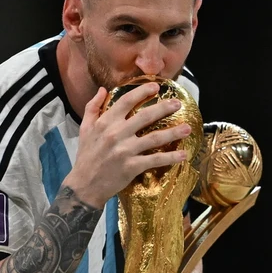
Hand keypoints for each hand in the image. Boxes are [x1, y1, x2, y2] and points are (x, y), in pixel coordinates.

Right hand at [63, 83, 191, 208]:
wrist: (84, 185)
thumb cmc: (86, 156)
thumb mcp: (84, 128)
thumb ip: (93, 107)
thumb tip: (103, 89)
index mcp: (105, 122)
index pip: (126, 101)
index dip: (142, 92)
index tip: (156, 87)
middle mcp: (116, 134)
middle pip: (145, 116)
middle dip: (164, 108)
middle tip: (178, 103)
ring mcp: (125, 151)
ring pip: (154, 138)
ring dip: (173, 132)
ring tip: (187, 128)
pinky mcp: (132, 167)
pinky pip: (155, 160)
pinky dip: (170, 158)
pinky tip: (182, 155)